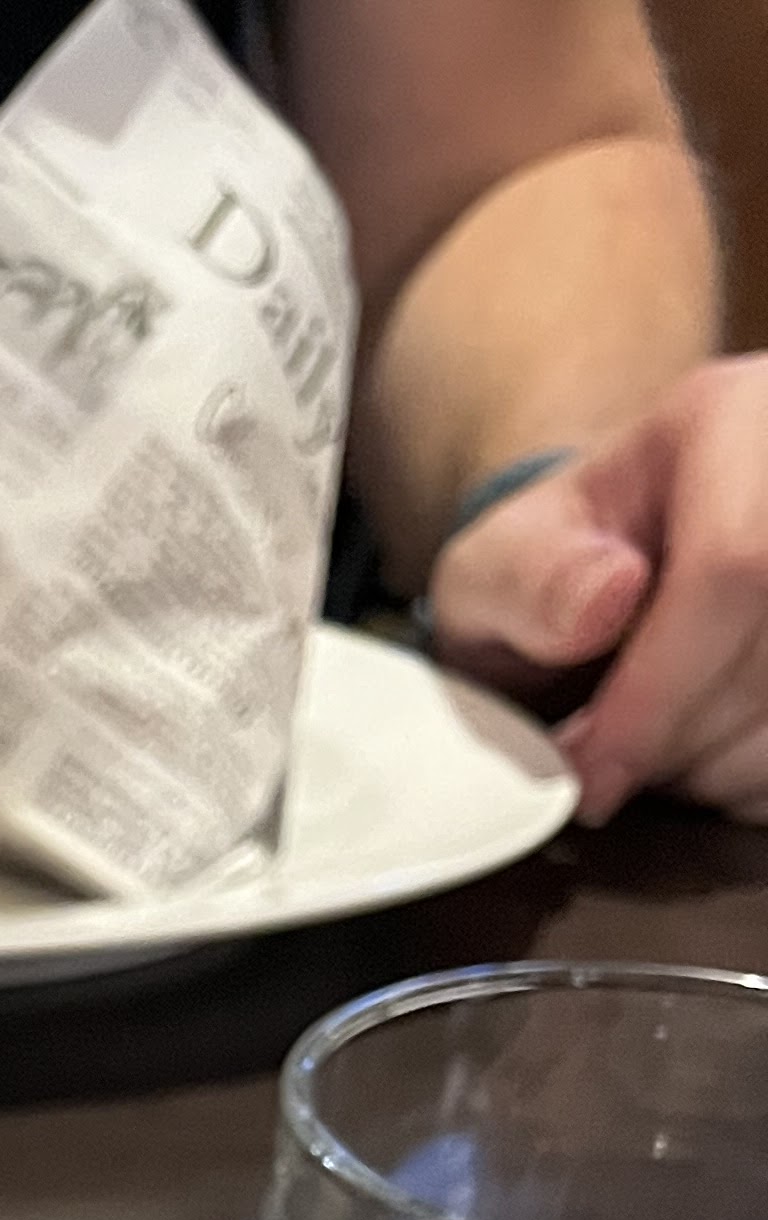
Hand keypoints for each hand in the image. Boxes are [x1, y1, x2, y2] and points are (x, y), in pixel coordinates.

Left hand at [427, 356, 767, 822]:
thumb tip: (606, 597)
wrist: (600, 577)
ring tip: (647, 738)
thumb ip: (529, 580)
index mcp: (729, 423)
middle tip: (602, 760)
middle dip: (676, 740)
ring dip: (714, 767)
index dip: (661, 694)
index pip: (734, 563)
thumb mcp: (497, 566)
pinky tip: (700, 745)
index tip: (592, 771)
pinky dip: (745, 775)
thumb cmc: (550, 566)